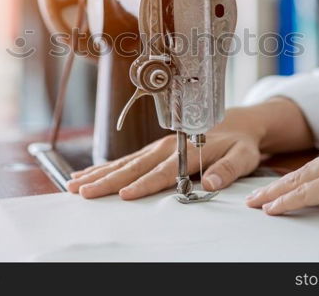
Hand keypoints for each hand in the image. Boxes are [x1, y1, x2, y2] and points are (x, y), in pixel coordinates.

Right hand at [67, 98, 313, 199]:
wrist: (237, 123)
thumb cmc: (239, 143)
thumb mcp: (243, 156)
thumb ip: (227, 169)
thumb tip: (211, 183)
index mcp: (186, 150)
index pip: (162, 172)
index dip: (143, 184)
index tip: (123, 195)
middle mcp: (166, 148)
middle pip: (132, 167)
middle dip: (106, 180)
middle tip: (83, 192)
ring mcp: (156, 148)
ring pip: (123, 162)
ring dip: (98, 173)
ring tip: (75, 184)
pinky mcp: (152, 150)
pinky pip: (125, 160)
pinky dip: (104, 167)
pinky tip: (88, 174)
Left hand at [245, 130, 318, 227]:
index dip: (300, 175)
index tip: (283, 184)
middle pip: (306, 168)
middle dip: (279, 183)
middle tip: (257, 195)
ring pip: (301, 179)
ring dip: (276, 193)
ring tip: (257, 204)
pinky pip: (306, 193)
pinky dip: (287, 202)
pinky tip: (272, 209)